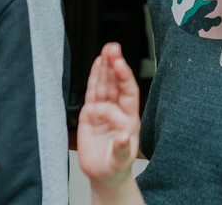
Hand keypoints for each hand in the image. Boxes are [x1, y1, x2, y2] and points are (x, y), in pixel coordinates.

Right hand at [78, 43, 140, 191]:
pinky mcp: (91, 112)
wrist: (104, 174)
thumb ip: (121, 149)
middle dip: (115, 65)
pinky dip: (95, 77)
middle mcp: (118, 110)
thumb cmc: (115, 166)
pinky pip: (93, 91)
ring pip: (105, 84)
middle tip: (112, 47)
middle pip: (117, 83)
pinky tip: (98, 63)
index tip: (120, 63)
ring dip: (105, 67)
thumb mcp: (120, 160)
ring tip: (106, 49)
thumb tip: (123, 137)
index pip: (128, 92)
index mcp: (129, 119)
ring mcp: (105, 110)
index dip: (124, 77)